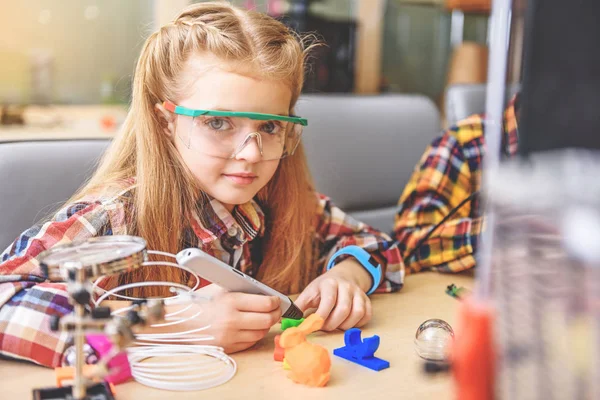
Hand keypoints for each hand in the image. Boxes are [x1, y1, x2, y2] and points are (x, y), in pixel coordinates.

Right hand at [126, 285, 281, 352]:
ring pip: (261, 333)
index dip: (276, 301)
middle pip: (268, 320)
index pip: (266, 303)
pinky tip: (252, 327)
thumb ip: (240, 287)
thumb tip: (263, 289)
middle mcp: (232, 321)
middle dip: (275, 314)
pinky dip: (254, 335)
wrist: (179, 323)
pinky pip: (250, 342)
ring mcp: (230, 337)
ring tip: (264, 317)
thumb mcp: (219, 288)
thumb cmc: (199, 303)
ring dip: (266, 325)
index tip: (277, 299)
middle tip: (276, 309)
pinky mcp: (228, 348)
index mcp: (231, 302)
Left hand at [294, 260, 371, 331]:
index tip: (315, 324)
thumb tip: (288, 320)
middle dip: (332, 324)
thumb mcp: (309, 293)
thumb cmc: (323, 289)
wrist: (342, 277)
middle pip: (344, 309)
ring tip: (336, 325)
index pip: (328, 301)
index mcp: (330, 283)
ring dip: (345, 325)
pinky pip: (366, 316)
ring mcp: (359, 293)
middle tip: (325, 327)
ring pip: (357, 313)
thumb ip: (299, 306)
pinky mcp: (367, 300)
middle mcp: (346, 286)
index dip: (322, 316)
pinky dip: (357, 324)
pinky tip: (347, 322)